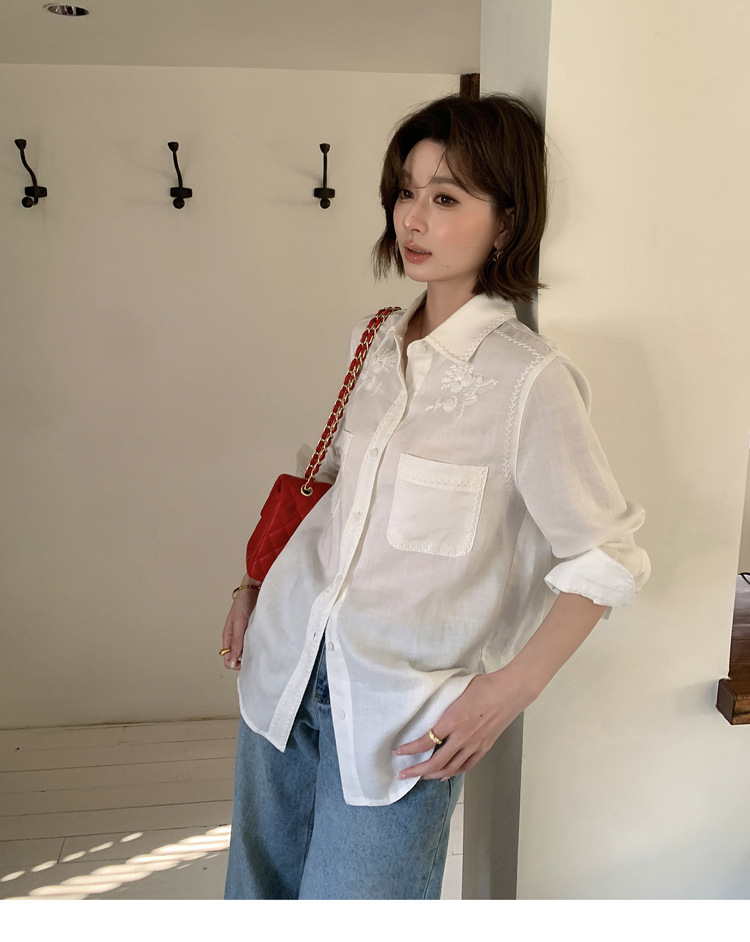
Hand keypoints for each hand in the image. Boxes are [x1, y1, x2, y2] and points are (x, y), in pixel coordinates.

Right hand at [221, 587, 257, 670]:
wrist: (254, 590)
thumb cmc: (243, 603)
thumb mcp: (239, 624)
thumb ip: (236, 642)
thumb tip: (231, 662)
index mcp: (228, 637)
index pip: (228, 659)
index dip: (236, 664)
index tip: (247, 663)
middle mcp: (236, 637)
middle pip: (238, 657)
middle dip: (246, 660)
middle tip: (257, 657)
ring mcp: (245, 634)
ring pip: (247, 650)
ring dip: (254, 652)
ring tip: (262, 649)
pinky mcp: (254, 630)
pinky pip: (255, 642)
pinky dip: (259, 644)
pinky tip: (265, 642)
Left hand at [393, 667, 534, 780]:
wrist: (510, 691)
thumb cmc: (484, 686)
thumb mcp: (457, 690)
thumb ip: (443, 703)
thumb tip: (429, 708)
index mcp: (452, 720)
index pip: (425, 742)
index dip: (410, 750)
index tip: (398, 752)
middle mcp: (462, 737)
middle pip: (435, 762)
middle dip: (417, 771)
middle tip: (403, 774)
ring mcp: (474, 744)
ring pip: (450, 768)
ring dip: (433, 775)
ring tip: (421, 777)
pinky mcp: (484, 747)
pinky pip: (466, 766)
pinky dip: (453, 772)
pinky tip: (444, 774)